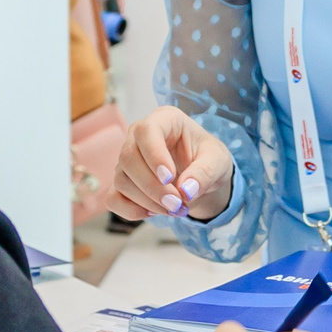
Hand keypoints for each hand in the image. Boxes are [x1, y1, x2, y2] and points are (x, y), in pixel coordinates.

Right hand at [109, 106, 234, 221]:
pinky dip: (132, 211)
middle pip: (128, 158)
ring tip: (175, 208)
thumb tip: (186, 191)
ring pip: (121, 180)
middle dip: (152, 187)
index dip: (154, 155)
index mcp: (164, 120)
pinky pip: (114, 199)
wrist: (202, 177)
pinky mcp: (123, 182)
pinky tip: (155, 212)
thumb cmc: (208, 159)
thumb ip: (205, 173)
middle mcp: (139, 136)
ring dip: (147, 201)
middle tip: (177, 203)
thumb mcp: (218, 162)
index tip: (170, 178)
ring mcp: (127, 160)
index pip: (146, 130)